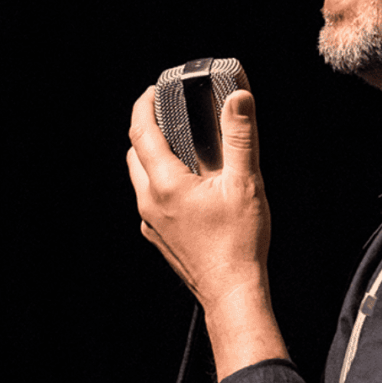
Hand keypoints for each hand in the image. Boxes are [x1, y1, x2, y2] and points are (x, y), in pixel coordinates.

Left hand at [127, 86, 271, 310]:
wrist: (232, 292)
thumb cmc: (238, 243)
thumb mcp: (246, 182)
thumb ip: (240, 137)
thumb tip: (238, 99)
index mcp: (166, 184)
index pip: (141, 133)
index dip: (144, 105)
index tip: (154, 91)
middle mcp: (151, 202)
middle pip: (135, 154)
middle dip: (147, 130)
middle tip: (169, 115)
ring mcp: (151, 223)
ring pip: (141, 179)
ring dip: (153, 158)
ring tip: (181, 148)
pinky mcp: (159, 237)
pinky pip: (151, 202)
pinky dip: (161, 184)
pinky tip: (189, 188)